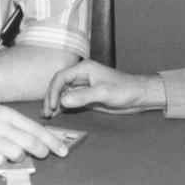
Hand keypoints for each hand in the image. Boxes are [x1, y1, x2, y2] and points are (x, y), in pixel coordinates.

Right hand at [0, 92, 70, 166]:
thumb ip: (10, 124)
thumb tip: (28, 138)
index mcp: (6, 114)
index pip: (37, 130)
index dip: (52, 142)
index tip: (63, 150)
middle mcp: (0, 126)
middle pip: (31, 144)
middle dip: (42, 152)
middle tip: (44, 155)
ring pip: (17, 155)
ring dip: (18, 157)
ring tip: (10, 152)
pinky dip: (0, 162)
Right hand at [42, 59, 165, 116]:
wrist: (138, 96)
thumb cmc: (125, 89)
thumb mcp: (104, 92)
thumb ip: (83, 96)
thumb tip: (63, 101)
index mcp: (84, 69)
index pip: (61, 77)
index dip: (53, 91)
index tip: (52, 105)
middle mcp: (81, 76)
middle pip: (58, 85)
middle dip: (50, 98)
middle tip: (46, 112)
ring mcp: (82, 87)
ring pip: (62, 94)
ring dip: (54, 104)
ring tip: (47, 115)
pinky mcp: (85, 97)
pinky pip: (69, 101)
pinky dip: (62, 107)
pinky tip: (55, 115)